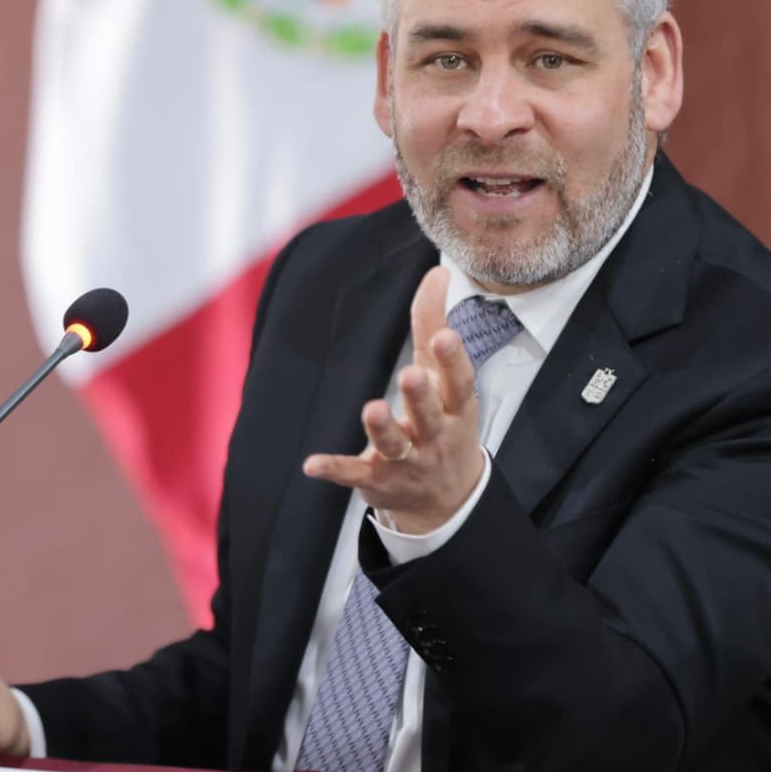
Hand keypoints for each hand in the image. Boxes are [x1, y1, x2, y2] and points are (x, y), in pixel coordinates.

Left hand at [303, 266, 483, 534]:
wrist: (449, 500)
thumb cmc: (446, 422)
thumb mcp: (446, 379)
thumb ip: (435, 324)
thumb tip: (437, 271)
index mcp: (457, 408)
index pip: (459, 382)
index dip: (452, 360)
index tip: (444, 337)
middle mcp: (437, 435)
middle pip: (429, 415)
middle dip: (421, 396)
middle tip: (411, 374)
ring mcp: (408, 461)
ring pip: (395, 444)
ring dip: (382, 428)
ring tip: (372, 408)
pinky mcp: (378, 480)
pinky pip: (355, 475)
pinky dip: (334, 470)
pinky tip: (312, 465)